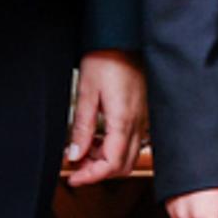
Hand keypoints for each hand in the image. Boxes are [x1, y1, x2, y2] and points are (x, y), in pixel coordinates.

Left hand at [65, 50, 145, 184]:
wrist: (125, 39)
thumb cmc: (107, 59)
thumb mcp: (86, 93)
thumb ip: (82, 128)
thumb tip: (75, 155)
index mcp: (124, 121)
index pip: (111, 164)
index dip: (91, 176)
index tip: (73, 178)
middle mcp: (138, 123)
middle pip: (123, 166)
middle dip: (98, 171)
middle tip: (76, 165)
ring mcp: (144, 119)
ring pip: (128, 155)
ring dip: (106, 160)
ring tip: (83, 150)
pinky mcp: (143, 114)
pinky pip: (132, 141)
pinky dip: (114, 147)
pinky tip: (99, 138)